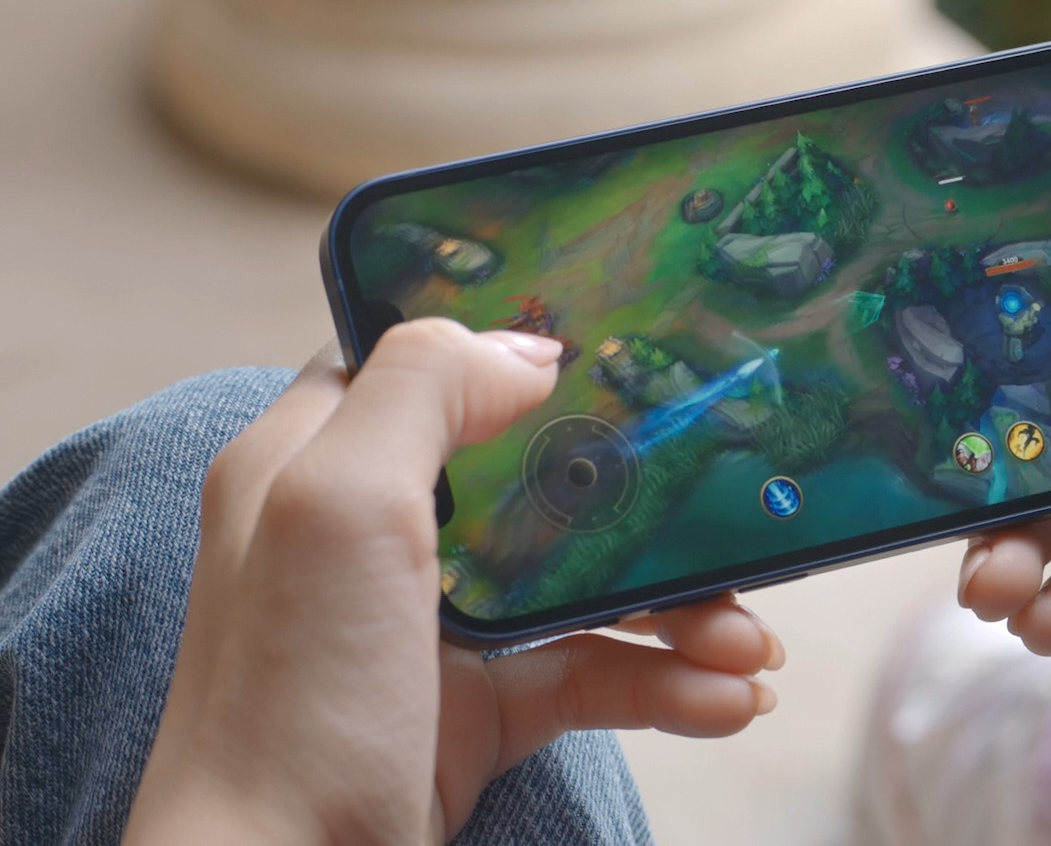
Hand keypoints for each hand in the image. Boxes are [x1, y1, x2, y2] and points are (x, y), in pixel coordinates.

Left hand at [125, 320, 782, 843]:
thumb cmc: (288, 705)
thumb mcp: (338, 509)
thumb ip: (424, 393)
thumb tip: (532, 349)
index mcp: (314, 461)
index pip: (421, 364)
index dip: (514, 346)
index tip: (626, 344)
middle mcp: (372, 535)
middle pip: (535, 474)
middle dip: (646, 495)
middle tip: (730, 507)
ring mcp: (429, 628)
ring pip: (580, 581)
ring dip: (680, 606)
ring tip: (755, 644)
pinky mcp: (474, 712)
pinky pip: (589, 672)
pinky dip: (666, 684)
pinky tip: (729, 701)